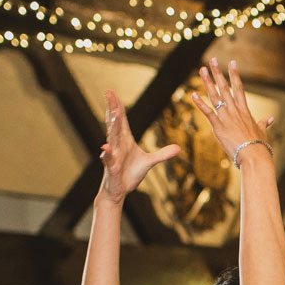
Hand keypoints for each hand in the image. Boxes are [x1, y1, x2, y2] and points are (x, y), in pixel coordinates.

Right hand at [98, 89, 180, 203]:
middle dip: (112, 109)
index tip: (113, 92)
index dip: (118, 106)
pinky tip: (105, 147)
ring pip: (112, 138)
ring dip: (113, 126)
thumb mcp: (149, 162)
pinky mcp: (111, 168)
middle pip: (115, 124)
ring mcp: (113, 156)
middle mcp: (117, 145)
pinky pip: (109, 160)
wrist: (119, 191)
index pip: (122, 121)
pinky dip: (107, 154)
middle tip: (109, 93)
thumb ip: (162, 154)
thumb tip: (178, 148)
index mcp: (124, 141)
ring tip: (114, 113)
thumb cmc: (129, 174)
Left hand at [190, 58, 275, 165]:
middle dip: (218, 73)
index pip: (239, 88)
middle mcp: (235, 110)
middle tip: (212, 61)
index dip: (235, 74)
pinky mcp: (218, 126)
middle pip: (225, 87)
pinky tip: (193, 94)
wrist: (254, 155)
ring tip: (202, 70)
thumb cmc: (259, 145)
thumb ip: (264, 123)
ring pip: (215, 95)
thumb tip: (271, 119)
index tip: (232, 63)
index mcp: (244, 110)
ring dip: (208, 82)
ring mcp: (226, 117)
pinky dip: (200, 103)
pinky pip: (207, 112)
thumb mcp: (262, 131)